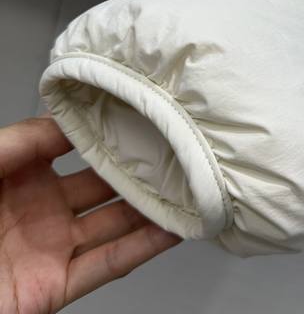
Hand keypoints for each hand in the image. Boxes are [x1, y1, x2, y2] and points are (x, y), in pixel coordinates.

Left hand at [0, 116, 180, 313]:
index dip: (105, 129)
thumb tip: (70, 119)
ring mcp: (49, 249)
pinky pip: (107, 266)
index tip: (139, 112)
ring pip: (114, 223)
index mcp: (16, 176)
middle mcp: (39, 209)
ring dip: (152, 207)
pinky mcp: (53, 288)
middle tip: (176, 148)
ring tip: (189, 184)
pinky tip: (173, 230)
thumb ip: (18, 140)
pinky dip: (143, 249)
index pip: (72, 146)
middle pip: (102, 184)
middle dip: (139, 166)